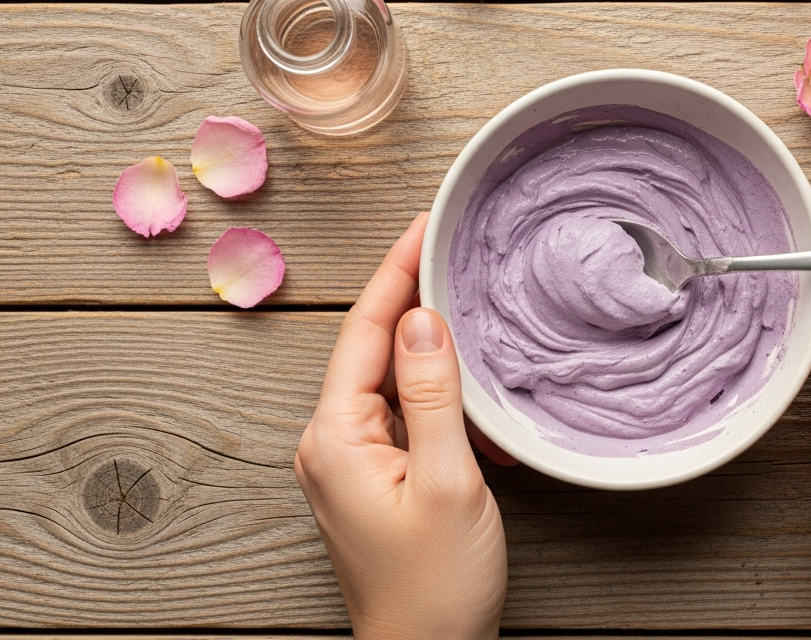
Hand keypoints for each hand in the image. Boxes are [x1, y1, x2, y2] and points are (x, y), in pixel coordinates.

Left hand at [295, 213, 507, 639]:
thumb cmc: (435, 586)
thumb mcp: (448, 481)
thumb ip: (434, 395)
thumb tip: (426, 319)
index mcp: (337, 437)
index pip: (366, 330)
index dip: (399, 271)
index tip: (426, 225)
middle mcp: (331, 442)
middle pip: (375, 347)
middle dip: (417, 298)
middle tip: (454, 250)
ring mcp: (350, 462)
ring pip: (393, 380)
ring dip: (437, 353)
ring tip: (476, 315)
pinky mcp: (373, 479)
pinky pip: (404, 416)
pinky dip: (442, 401)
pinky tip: (479, 406)